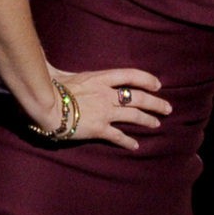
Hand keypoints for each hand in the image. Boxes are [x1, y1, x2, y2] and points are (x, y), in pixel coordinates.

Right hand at [43, 66, 171, 149]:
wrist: (45, 105)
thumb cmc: (49, 87)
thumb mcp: (62, 74)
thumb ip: (65, 73)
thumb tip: (53, 68)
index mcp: (100, 78)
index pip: (130, 75)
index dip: (147, 79)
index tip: (158, 85)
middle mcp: (107, 94)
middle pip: (139, 97)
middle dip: (156, 103)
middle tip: (167, 108)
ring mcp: (105, 112)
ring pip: (134, 116)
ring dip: (148, 120)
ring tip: (157, 124)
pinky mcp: (99, 128)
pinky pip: (118, 136)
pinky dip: (128, 142)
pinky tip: (135, 146)